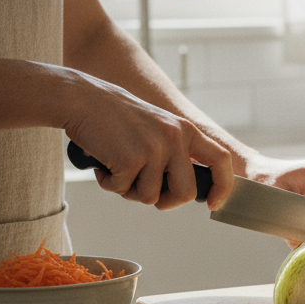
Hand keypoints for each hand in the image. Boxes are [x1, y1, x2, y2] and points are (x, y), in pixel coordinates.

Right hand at [65, 74, 232, 210]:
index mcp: (186, 130)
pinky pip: (122, 190)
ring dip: (130, 190)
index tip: (214, 203)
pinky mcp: (130, 159)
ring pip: (150, 197)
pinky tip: (103, 164)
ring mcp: (154, 149)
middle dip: (167, 202)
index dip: (222, 186)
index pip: (221, 160)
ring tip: (117, 167)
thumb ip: (175, 152)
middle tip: (146, 192)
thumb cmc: (117, 118)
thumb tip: (185, 191)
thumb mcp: (158, 127)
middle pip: (186, 193)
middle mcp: (175, 138)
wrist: (82, 99)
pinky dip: (109, 184)